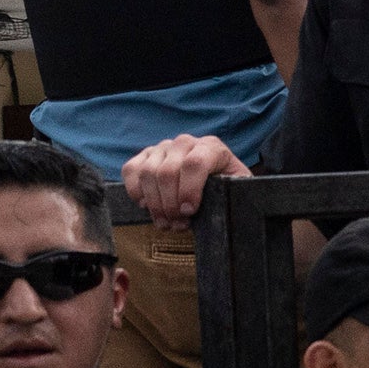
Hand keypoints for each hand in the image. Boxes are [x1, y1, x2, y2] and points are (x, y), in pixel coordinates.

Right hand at [125, 135, 252, 221]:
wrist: (214, 180)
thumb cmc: (227, 188)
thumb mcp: (237, 190)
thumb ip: (234, 193)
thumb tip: (223, 205)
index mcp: (212, 147)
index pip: (195, 164)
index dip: (189, 190)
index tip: (188, 212)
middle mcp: (186, 143)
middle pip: (168, 172)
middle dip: (170, 204)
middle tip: (177, 224)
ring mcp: (163, 147)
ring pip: (148, 173)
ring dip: (154, 203)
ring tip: (165, 222)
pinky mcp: (145, 155)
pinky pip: (131, 169)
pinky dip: (135, 190)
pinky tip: (146, 205)